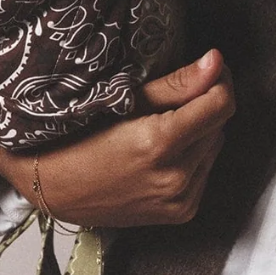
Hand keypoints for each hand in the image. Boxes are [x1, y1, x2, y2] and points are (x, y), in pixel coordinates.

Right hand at [0, 48, 234, 227]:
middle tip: (172, 102)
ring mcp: (180, 200)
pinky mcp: (182, 213)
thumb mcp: (127, 101)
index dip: (220, 82)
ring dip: (200, 134)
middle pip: (219, 126)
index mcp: (160, 145)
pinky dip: (193, 159)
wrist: (55, 188)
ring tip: (163, 129)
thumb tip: (216, 62)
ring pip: (214, 149)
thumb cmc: (80, 139)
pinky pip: (204, 174)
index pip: (221, 106)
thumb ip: (178, 84)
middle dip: (205, 108)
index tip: (210, 72)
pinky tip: (163, 155)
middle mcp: (175, 178)